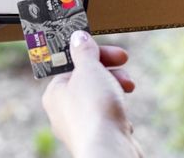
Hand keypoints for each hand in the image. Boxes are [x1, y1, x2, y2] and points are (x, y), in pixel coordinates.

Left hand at [43, 31, 142, 157]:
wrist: (109, 148)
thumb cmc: (94, 109)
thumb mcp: (89, 69)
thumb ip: (84, 51)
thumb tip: (77, 37)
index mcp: (54, 93)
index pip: (73, 65)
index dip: (95, 54)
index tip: (114, 52)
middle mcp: (62, 111)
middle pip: (88, 80)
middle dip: (110, 71)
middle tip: (124, 64)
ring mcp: (79, 126)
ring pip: (100, 98)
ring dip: (116, 89)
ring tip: (128, 88)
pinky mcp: (96, 138)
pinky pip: (108, 117)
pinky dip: (117, 113)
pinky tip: (123, 118)